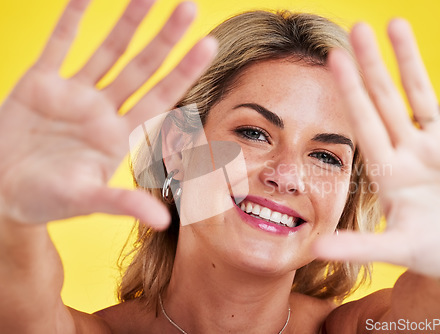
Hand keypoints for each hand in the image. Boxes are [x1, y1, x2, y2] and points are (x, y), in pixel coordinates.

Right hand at [0, 0, 215, 227]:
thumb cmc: (44, 201)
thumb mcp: (85, 201)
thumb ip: (123, 203)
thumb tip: (164, 221)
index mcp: (118, 135)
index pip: (160, 97)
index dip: (184, 71)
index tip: (209, 44)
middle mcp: (102, 110)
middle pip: (141, 67)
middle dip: (165, 39)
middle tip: (190, 7)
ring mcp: (72, 94)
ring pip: (107, 50)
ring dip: (127, 22)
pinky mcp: (39, 83)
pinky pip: (58, 44)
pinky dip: (70, 19)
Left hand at [315, 17, 439, 282]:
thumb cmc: (437, 253)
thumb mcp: (397, 249)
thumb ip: (359, 248)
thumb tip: (314, 251)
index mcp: (388, 172)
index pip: (364, 123)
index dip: (350, 92)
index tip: (333, 59)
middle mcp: (409, 151)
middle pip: (386, 100)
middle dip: (372, 66)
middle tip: (357, 29)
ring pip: (422, 92)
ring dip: (410, 58)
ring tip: (396, 23)